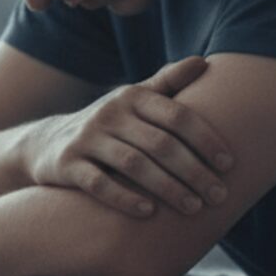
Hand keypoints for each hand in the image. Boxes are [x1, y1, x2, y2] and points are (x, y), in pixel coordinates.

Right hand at [26, 55, 233, 217]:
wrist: (46, 143)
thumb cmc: (107, 124)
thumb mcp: (133, 99)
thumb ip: (167, 83)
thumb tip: (205, 62)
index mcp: (132, 96)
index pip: (177, 116)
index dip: (206, 140)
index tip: (229, 165)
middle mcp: (109, 113)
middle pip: (160, 144)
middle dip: (194, 171)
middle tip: (219, 196)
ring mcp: (86, 139)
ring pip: (134, 165)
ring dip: (168, 188)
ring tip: (193, 208)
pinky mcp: (67, 165)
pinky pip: (99, 184)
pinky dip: (125, 198)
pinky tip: (149, 213)